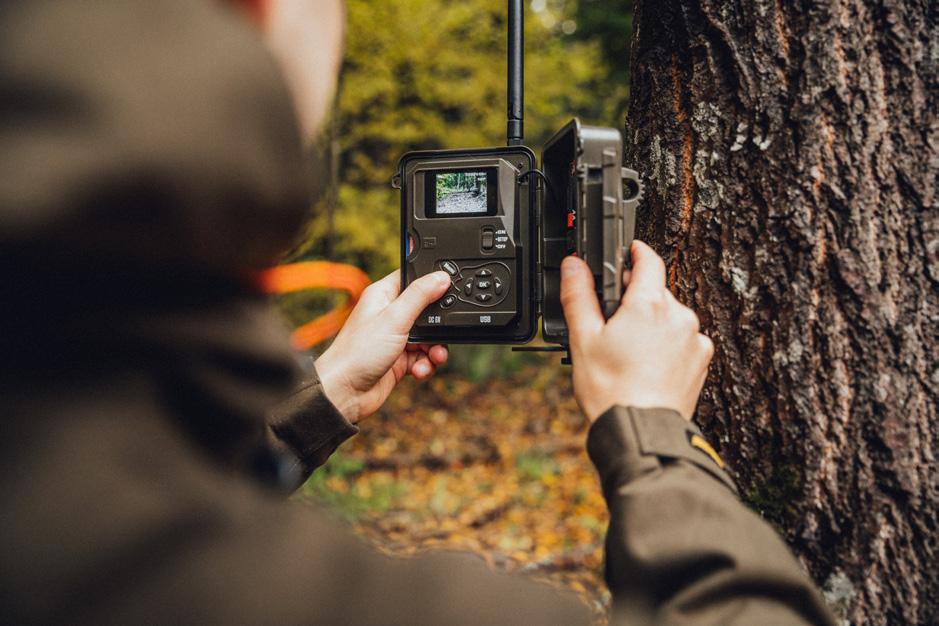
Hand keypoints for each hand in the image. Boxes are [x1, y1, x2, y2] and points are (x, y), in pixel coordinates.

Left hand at [315, 269, 450, 423]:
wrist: (345, 392)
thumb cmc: (358, 352)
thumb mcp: (394, 318)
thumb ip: (420, 296)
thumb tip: (441, 277)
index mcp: (383, 296)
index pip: (412, 278)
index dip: (431, 282)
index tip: (448, 288)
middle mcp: (389, 315)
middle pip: (426, 311)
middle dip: (438, 325)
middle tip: (441, 333)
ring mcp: (395, 338)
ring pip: (428, 337)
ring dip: (435, 349)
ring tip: (433, 357)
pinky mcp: (399, 359)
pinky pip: (423, 357)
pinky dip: (426, 364)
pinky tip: (419, 370)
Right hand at [560, 240, 713, 421]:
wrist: (641, 431)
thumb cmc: (612, 390)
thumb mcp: (583, 339)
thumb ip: (579, 295)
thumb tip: (575, 265)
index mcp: (649, 304)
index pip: (648, 260)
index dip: (635, 252)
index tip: (628, 252)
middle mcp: (679, 316)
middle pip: (656, 292)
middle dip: (636, 300)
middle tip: (612, 323)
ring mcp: (694, 340)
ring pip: (670, 318)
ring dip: (652, 324)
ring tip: (628, 352)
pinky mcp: (701, 361)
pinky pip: (682, 341)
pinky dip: (667, 346)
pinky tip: (647, 366)